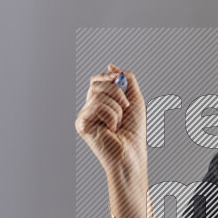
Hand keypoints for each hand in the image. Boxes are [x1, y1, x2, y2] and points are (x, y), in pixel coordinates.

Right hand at [75, 64, 147, 184]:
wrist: (133, 152)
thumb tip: (111, 65)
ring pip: (98, 95)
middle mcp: (90, 107)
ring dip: (117, 108)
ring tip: (118, 124)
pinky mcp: (81, 124)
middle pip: (97, 84)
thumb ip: (126, 80)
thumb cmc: (135, 130)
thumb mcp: (135, 99)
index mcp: (101, 102)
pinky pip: (96, 106)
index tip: (120, 80)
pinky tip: (111, 129)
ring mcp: (84, 116)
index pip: (97, 80)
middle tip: (126, 108)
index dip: (108, 77)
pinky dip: (111, 116)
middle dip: (117, 92)